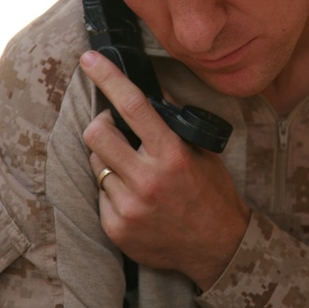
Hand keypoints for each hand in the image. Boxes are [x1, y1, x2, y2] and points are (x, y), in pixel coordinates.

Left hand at [79, 50, 249, 289]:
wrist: (219, 248)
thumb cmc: (212, 195)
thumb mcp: (204, 153)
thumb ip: (176, 124)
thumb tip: (151, 93)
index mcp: (172, 154)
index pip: (132, 106)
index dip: (107, 78)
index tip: (89, 59)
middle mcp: (148, 179)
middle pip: (96, 135)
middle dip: (101, 126)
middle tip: (113, 130)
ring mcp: (129, 207)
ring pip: (96, 165)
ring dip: (108, 161)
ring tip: (133, 172)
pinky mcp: (116, 229)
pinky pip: (99, 196)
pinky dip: (112, 192)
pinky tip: (135, 200)